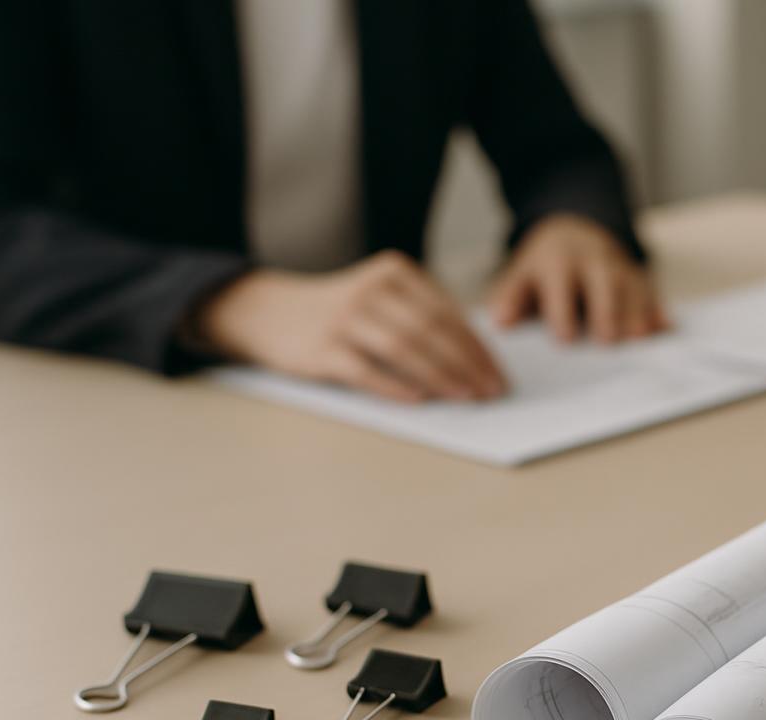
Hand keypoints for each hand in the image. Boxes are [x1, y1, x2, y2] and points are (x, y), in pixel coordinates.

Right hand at [197, 251, 505, 401]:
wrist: (267, 312)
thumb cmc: (340, 314)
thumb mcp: (382, 299)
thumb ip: (421, 318)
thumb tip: (475, 361)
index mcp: (394, 272)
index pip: (447, 314)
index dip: (477, 348)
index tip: (498, 375)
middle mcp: (370, 289)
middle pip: (431, 330)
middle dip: (467, 365)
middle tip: (490, 392)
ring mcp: (344, 317)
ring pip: (403, 349)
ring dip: (441, 376)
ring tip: (466, 398)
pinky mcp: (321, 348)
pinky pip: (365, 371)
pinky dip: (395, 386)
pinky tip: (420, 401)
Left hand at [490, 214, 667, 342]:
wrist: (575, 229)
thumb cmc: (546, 265)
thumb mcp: (522, 273)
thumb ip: (511, 298)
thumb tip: (500, 322)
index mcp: (560, 262)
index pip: (561, 286)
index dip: (562, 311)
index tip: (565, 338)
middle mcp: (594, 262)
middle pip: (604, 284)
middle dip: (607, 310)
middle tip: (609, 341)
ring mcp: (620, 268)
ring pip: (632, 288)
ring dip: (637, 312)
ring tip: (640, 339)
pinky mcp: (639, 277)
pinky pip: (652, 292)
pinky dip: (659, 309)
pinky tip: (666, 328)